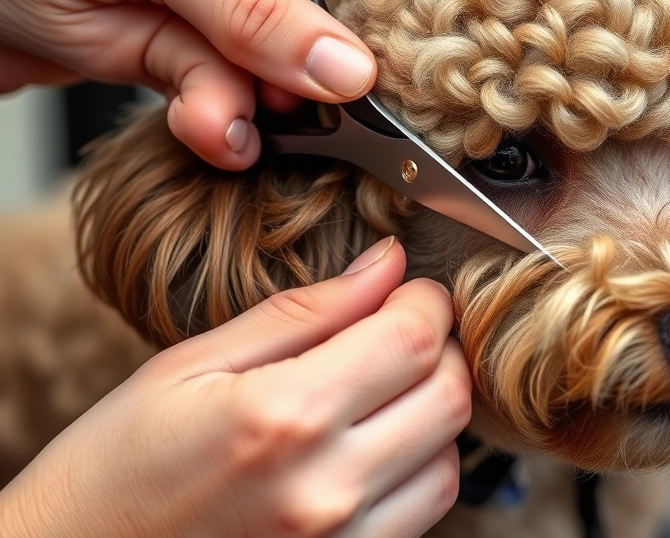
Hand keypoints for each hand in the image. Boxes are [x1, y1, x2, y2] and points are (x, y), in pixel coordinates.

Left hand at [0, 0, 376, 169]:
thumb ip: (252, 14)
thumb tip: (345, 67)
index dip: (339, 38)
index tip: (350, 95)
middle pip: (300, 34)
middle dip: (286, 86)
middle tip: (269, 115)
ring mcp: (202, 11)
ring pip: (258, 75)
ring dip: (240, 113)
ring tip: (212, 130)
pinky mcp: (173, 52)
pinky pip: (219, 96)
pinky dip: (212, 123)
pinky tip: (205, 132)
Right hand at [0, 238, 471, 537]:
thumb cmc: (114, 467)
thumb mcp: (190, 366)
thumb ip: (302, 312)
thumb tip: (384, 264)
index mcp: (284, 417)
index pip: (411, 340)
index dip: (426, 300)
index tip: (411, 289)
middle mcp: (327, 487)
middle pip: (448, 397)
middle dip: (439, 348)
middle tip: (402, 328)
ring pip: (450, 456)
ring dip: (433, 410)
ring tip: (383, 389)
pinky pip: (425, 508)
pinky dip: (419, 464)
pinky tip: (375, 443)